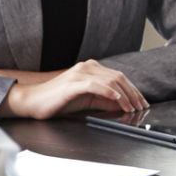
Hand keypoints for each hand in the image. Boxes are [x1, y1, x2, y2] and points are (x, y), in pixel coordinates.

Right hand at [0, 61, 147, 118]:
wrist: (32, 102)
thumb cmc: (58, 101)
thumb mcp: (87, 100)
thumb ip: (105, 100)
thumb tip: (124, 105)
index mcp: (92, 69)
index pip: (119, 78)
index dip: (134, 90)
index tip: (142, 103)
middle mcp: (88, 67)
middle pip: (119, 78)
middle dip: (133, 94)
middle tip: (142, 107)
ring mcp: (80, 73)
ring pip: (111, 81)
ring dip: (125, 95)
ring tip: (132, 107)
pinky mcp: (73, 83)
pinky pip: (96, 85)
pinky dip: (109, 92)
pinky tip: (117, 99)